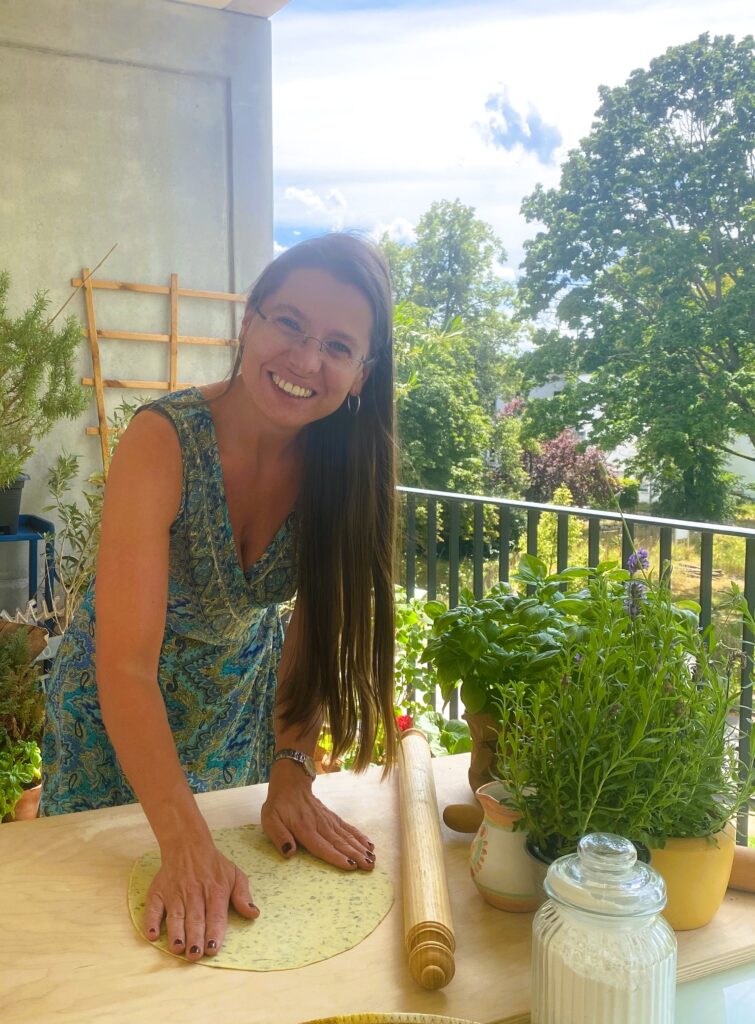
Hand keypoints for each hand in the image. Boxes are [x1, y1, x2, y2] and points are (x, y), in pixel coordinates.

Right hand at [143, 838, 258, 960]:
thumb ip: (243, 896)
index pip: (215, 915)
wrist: (187, 844)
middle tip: (195, 955)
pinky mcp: (158, 893)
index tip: (212, 949)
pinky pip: (153, 909)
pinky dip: (151, 922)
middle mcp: (194, 893)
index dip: (214, 932)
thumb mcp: (234, 874)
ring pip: (176, 916)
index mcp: (215, 890)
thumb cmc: (214, 865)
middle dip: (195, 938)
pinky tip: (152, 935)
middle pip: (195, 919)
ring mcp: (174, 893)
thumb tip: (254, 914)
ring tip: (177, 948)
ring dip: (176, 933)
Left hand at [261, 760, 375, 870]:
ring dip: (360, 848)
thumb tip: (289, 853)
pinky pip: (348, 828)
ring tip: (372, 859)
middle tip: (369, 867)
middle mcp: (320, 824)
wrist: (291, 783)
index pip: (322, 846)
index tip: (350, 866)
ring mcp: (328, 820)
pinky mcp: (333, 817)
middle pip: (339, 843)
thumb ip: (279, 836)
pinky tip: (369, 844)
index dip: (336, 857)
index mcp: (304, 828)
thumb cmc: (279, 805)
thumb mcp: (270, 820)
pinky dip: (360, 836)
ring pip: (347, 836)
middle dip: (355, 855)